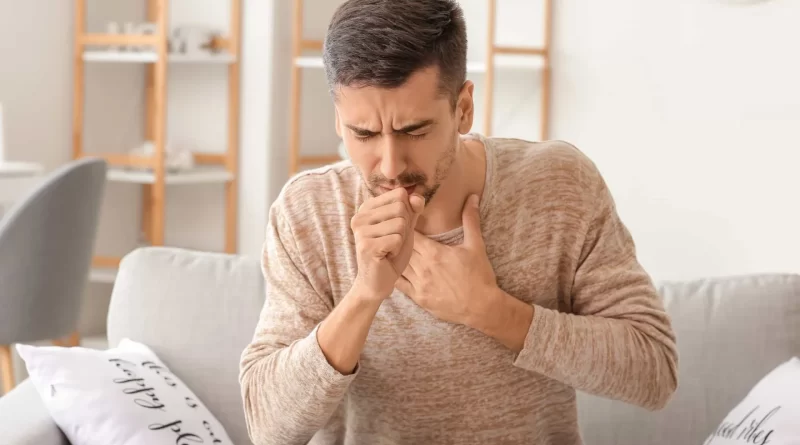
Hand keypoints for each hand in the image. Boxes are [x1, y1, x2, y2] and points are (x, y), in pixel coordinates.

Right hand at [351, 188, 425, 301]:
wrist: (378, 282)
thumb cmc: (392, 252)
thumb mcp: (406, 227)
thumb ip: (412, 209)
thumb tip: (417, 196)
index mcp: (367, 208)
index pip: (400, 194)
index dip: (407, 212)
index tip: (395, 229)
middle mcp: (360, 216)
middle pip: (401, 207)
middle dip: (405, 227)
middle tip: (393, 241)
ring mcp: (360, 231)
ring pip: (400, 224)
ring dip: (401, 240)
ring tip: (389, 249)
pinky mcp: (366, 246)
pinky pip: (397, 239)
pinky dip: (397, 249)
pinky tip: (386, 255)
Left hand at [396, 194, 497, 325]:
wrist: (482, 308)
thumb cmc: (480, 276)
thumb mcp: (476, 246)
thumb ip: (470, 220)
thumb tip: (472, 197)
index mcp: (434, 253)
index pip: (411, 234)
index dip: (405, 226)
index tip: (404, 221)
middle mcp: (423, 268)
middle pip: (401, 249)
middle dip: (398, 241)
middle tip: (394, 233)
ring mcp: (419, 285)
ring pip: (398, 266)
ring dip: (395, 258)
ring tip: (392, 250)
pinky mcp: (419, 299)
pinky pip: (399, 285)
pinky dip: (395, 276)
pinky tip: (393, 270)